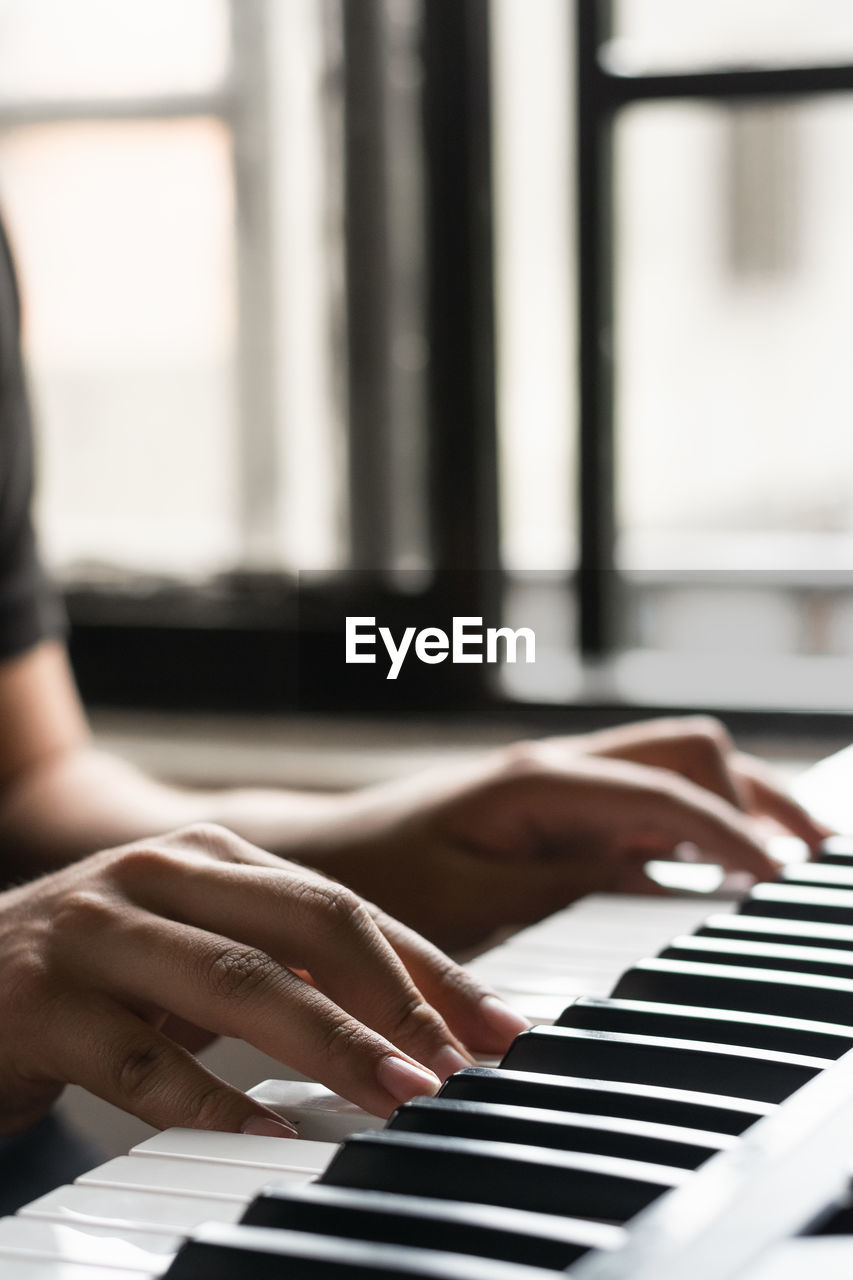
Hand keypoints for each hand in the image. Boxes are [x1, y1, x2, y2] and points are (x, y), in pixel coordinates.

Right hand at [0, 824, 526, 1137]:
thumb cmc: (97, 969)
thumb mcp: (192, 943)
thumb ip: (282, 960)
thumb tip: (412, 1017)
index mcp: (211, 854)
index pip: (342, 905)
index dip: (426, 967)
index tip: (495, 1028)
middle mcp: (159, 875)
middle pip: (306, 924)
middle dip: (394, 998)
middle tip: (456, 1067)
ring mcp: (97, 932)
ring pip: (237, 984)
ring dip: (330, 1044)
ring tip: (395, 1097)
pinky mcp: (41, 1004)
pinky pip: (140, 1062)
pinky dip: (212, 1101)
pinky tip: (267, 1134)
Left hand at [305, 717, 829, 951]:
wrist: (315, 860)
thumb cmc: (376, 879)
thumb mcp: (471, 903)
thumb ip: (569, 888)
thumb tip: (668, 881)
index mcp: (539, 781)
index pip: (665, 792)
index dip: (733, 832)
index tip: (781, 880)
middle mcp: (558, 769)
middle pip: (688, 751)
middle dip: (755, 795)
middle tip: (808, 858)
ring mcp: (559, 786)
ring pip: (674, 769)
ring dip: (735, 803)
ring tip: (789, 858)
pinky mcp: (554, 810)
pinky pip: (642, 804)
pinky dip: (694, 826)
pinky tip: (717, 867)